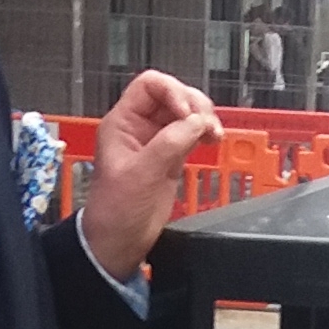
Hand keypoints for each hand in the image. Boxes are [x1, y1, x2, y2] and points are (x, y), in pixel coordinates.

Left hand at [81, 69, 221, 280]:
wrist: (119, 242)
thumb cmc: (115, 212)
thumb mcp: (140, 174)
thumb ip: (169, 144)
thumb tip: (195, 122)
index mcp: (122, 123)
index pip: (150, 86)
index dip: (172, 92)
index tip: (187, 114)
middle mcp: (140, 127)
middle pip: (172, 95)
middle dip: (193, 104)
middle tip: (205, 124)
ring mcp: (157, 141)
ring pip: (186, 112)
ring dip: (204, 118)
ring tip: (213, 133)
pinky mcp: (172, 156)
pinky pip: (192, 133)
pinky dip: (206, 132)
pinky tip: (213, 139)